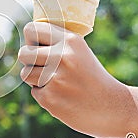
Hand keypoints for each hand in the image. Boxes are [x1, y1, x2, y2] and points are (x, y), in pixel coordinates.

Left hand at [18, 22, 132, 137]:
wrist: (114, 108)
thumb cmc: (93, 78)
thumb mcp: (80, 52)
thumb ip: (58, 44)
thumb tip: (29, 39)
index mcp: (70, 40)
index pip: (31, 29)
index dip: (30, 39)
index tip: (36, 46)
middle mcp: (62, 56)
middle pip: (23, 53)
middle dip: (29, 61)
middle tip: (42, 67)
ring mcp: (55, 78)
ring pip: (25, 73)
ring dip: (36, 80)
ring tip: (56, 83)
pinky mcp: (50, 98)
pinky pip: (35, 92)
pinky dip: (45, 96)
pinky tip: (63, 97)